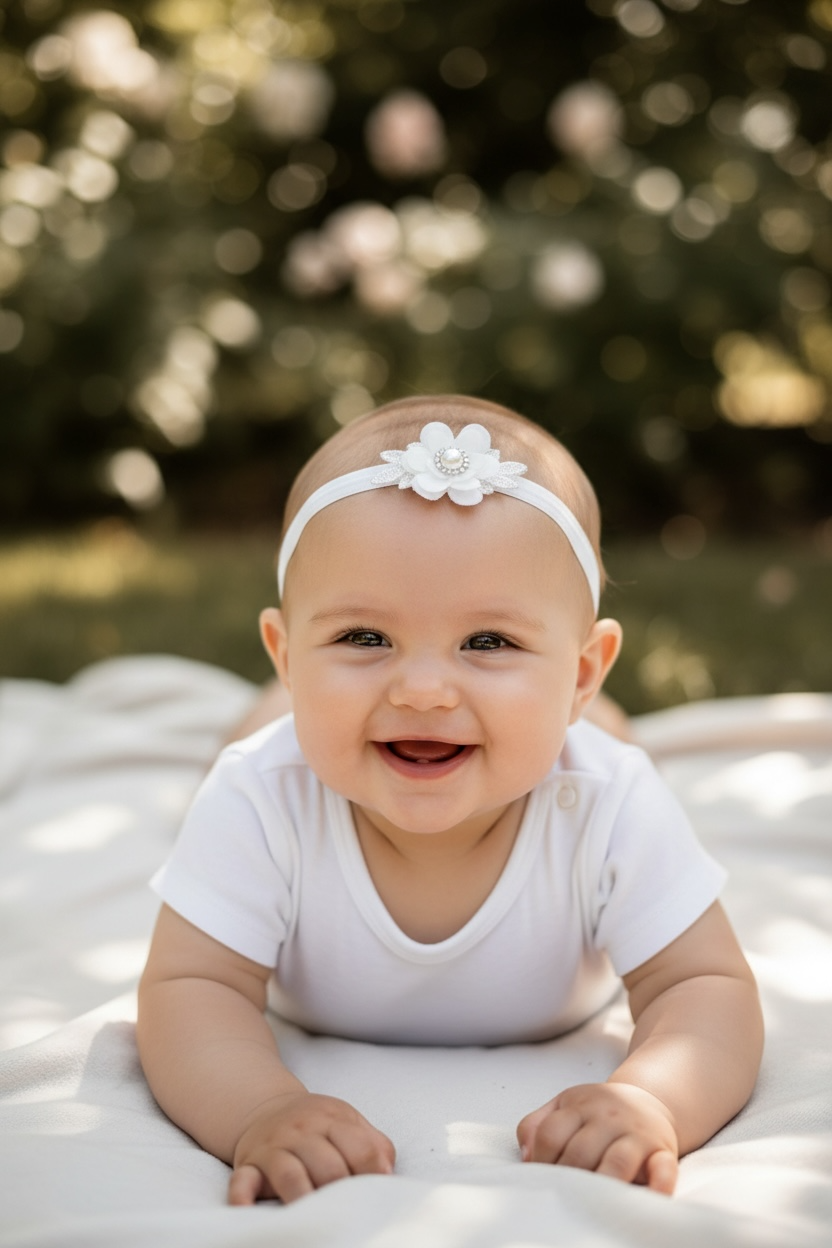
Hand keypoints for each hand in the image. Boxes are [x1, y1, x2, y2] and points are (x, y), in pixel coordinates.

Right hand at [228, 1091, 395, 1203]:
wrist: (266, 1107)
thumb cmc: (318, 1126)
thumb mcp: (349, 1123)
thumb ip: (374, 1146)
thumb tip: (386, 1175)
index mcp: (333, 1120)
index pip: (361, 1150)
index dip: (372, 1177)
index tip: (375, 1196)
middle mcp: (302, 1131)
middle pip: (329, 1166)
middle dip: (341, 1193)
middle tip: (346, 1212)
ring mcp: (273, 1147)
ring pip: (290, 1174)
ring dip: (304, 1198)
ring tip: (314, 1218)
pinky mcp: (248, 1165)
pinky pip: (242, 1181)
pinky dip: (242, 1196)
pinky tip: (248, 1209)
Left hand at [517, 1082, 678, 1193]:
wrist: (647, 1100)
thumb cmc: (597, 1112)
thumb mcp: (564, 1106)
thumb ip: (537, 1126)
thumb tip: (527, 1159)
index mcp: (580, 1106)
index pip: (551, 1134)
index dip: (540, 1161)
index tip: (541, 1179)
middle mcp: (609, 1117)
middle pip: (580, 1152)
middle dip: (567, 1179)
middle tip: (562, 1197)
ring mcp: (637, 1134)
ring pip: (618, 1162)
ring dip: (602, 1185)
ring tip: (591, 1205)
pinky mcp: (662, 1151)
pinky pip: (665, 1169)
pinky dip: (659, 1186)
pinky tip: (648, 1197)